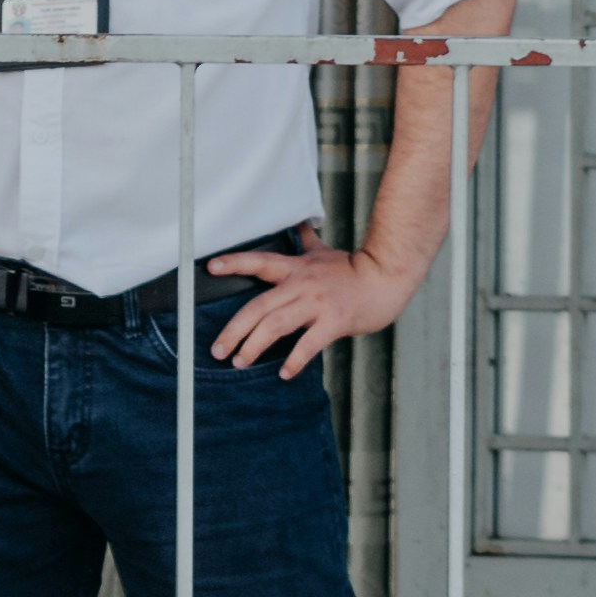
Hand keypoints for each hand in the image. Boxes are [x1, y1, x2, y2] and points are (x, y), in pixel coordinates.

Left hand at [201, 240, 414, 379]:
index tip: (210, 268)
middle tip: (217, 350)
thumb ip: (307, 242)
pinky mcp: (334, 321)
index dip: (234, 263)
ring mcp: (317, 303)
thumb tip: (300, 223)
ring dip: (254, 346)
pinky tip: (283, 373)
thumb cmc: (353, 268)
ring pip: (276, 326)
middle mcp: (301, 284)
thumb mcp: (324, 252)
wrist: (386, 278)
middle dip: (234, 330)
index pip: (259, 262)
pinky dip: (294, 360)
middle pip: (258, 306)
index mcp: (295, 268)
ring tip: (240, 362)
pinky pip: (308, 344)